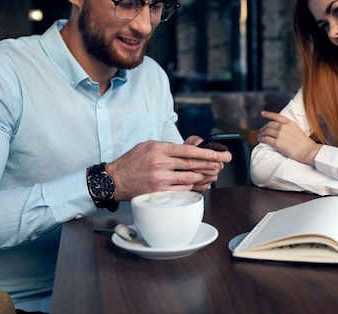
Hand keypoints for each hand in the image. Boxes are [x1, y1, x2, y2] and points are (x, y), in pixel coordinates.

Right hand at [106, 139, 230, 199]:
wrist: (115, 180)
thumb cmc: (132, 162)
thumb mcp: (148, 146)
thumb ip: (168, 147)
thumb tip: (188, 148)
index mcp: (158, 149)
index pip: (187, 150)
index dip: (204, 152)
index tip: (216, 153)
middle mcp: (160, 164)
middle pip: (191, 164)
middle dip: (210, 163)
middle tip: (221, 163)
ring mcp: (160, 179)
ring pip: (189, 178)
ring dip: (202, 176)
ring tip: (210, 173)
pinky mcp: (159, 192)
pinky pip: (182, 189)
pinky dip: (190, 185)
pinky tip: (195, 182)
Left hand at [185, 135, 232, 189]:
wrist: (180, 160)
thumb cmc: (187, 151)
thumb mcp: (192, 141)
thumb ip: (198, 141)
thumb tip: (201, 144)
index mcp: (218, 155)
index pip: (227, 156)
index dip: (222, 156)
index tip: (215, 155)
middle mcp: (217, 166)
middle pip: (217, 169)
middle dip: (205, 166)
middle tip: (194, 163)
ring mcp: (211, 177)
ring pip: (210, 178)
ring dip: (199, 174)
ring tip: (189, 169)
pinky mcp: (205, 185)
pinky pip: (203, 186)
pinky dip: (196, 182)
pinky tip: (189, 177)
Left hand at [257, 111, 321, 165]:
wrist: (308, 151)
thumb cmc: (305, 143)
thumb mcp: (298, 130)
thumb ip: (289, 128)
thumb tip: (282, 130)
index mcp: (290, 122)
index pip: (276, 116)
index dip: (268, 114)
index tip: (262, 113)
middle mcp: (284, 127)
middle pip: (270, 124)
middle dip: (264, 127)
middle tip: (262, 130)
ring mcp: (280, 134)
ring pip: (266, 131)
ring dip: (262, 133)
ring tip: (260, 136)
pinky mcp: (277, 143)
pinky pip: (266, 139)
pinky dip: (262, 139)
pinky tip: (260, 140)